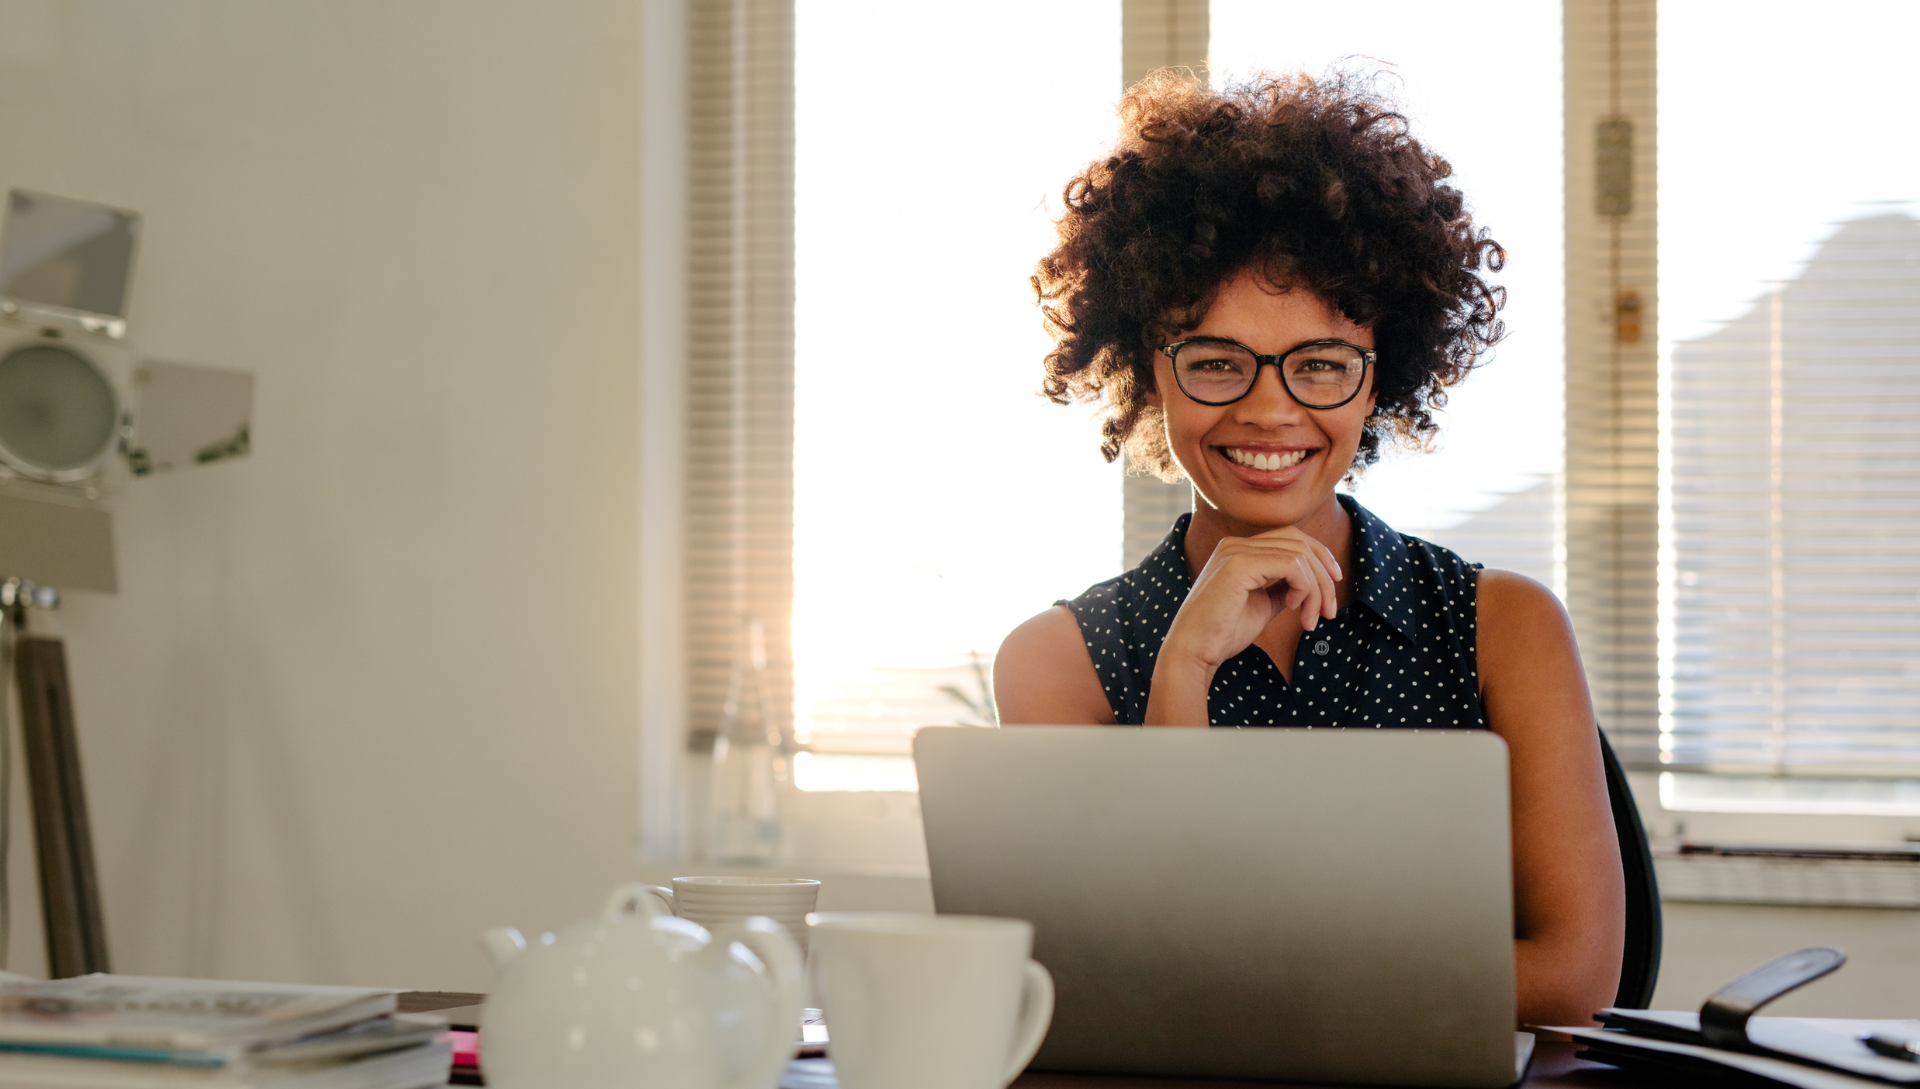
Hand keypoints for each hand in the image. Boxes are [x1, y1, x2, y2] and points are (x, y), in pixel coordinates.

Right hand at [1161, 526, 1343, 675]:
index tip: (1334, 586)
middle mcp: (1236, 543)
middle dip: (1324, 575)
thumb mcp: (1262, 605)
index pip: (1291, 538)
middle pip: (1300, 541)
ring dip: (1316, 590)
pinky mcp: (1239, 564)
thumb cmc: (1222, 633)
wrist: (1194, 651)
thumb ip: (1282, 589)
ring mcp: (1236, 551)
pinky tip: (1293, 610)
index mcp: (1239, 550)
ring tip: (1311, 620)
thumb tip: (1309, 585)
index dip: (1320, 558)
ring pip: (1300, 555)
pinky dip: (1303, 588)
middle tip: (1330, 611)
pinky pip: (1291, 566)